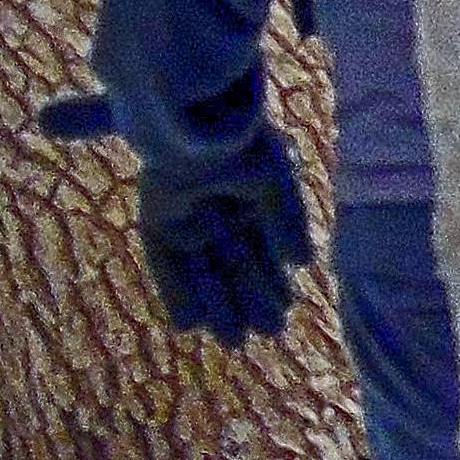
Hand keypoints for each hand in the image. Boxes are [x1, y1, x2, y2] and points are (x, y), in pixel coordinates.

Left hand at [137, 126, 312, 341]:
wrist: (197, 119)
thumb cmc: (241, 145)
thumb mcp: (275, 185)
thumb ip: (288, 223)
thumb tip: (303, 263)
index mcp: (250, 196)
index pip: (263, 248)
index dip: (273, 281)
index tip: (286, 308)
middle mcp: (217, 209)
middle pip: (234, 266)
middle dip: (249, 300)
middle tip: (268, 332)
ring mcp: (185, 216)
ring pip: (203, 271)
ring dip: (219, 304)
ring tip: (236, 340)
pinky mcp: (156, 217)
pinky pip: (165, 263)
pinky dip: (176, 293)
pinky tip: (189, 325)